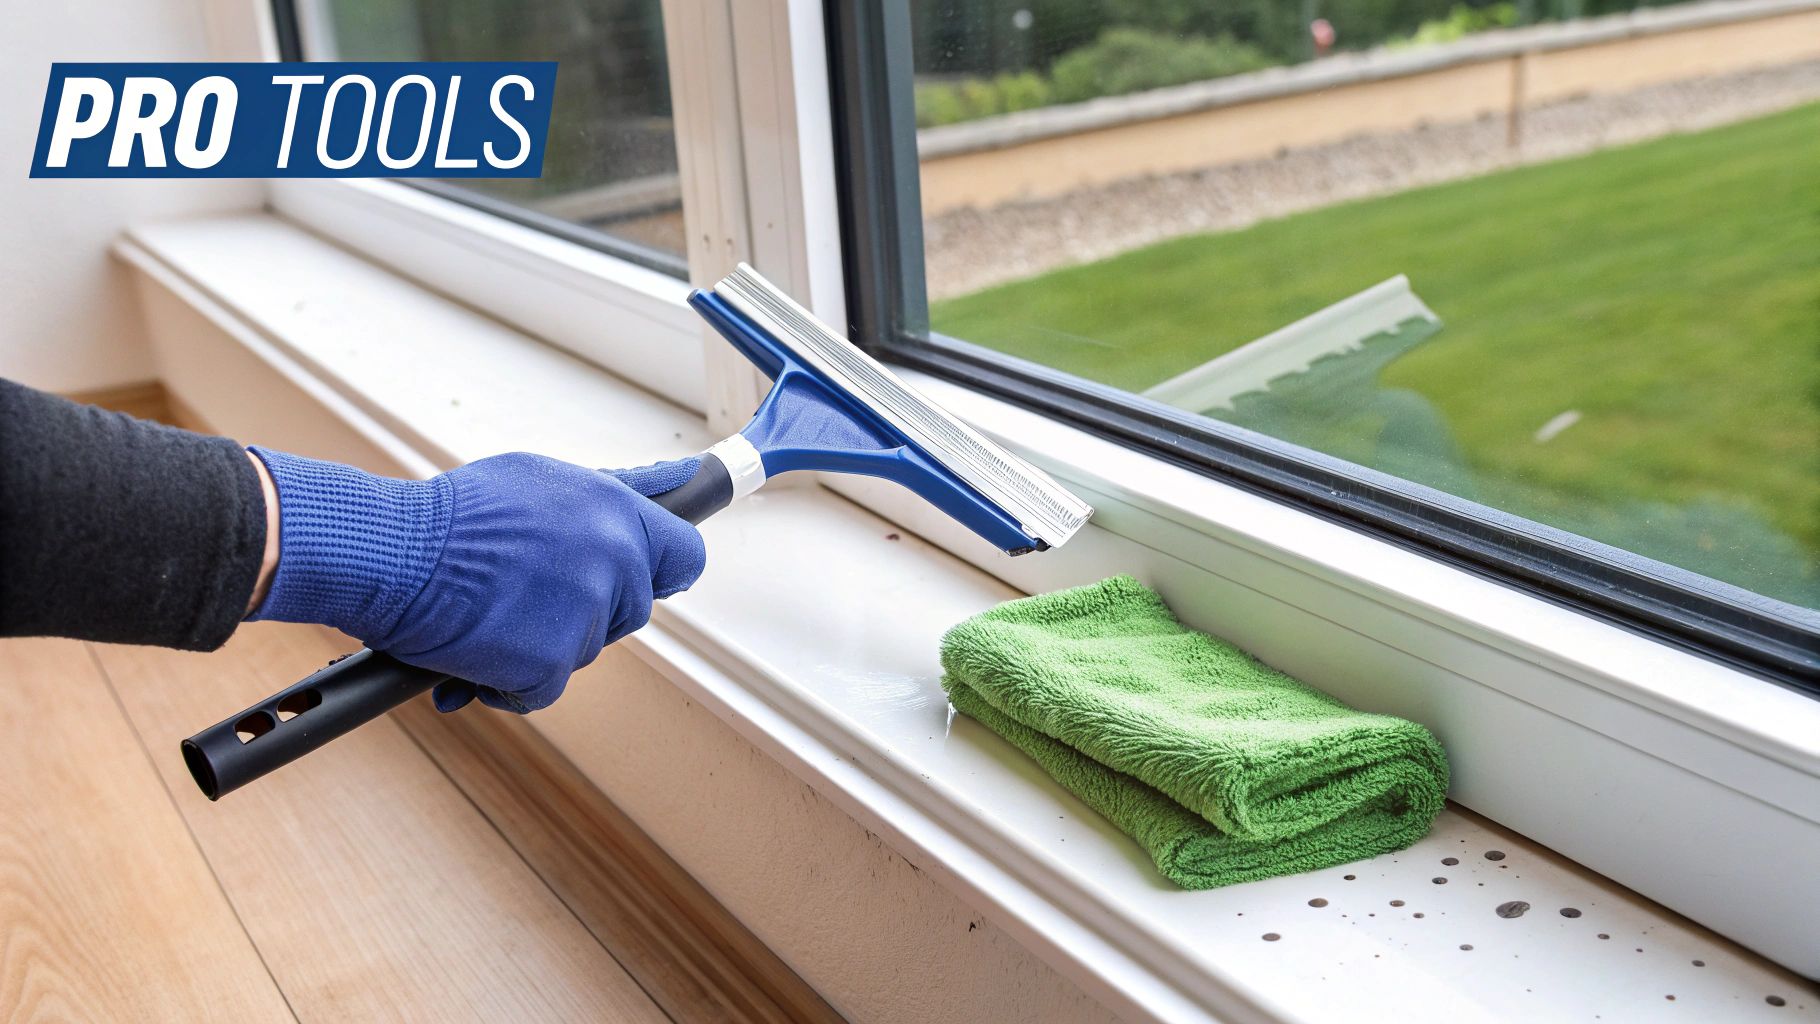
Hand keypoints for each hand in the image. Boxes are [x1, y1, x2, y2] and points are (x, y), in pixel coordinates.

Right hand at [247, 450, 705, 712]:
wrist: (391, 553)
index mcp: (614, 509)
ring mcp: (586, 612)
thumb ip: (618, 489)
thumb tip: (686, 474)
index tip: (642, 580)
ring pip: (585, 650)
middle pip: (632, 611)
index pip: (685, 554)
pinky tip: (475, 657)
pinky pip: (543, 690)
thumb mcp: (543, 481)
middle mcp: (612, 557)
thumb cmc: (457, 517)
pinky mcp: (550, 661)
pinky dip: (508, 685)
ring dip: (542, 645)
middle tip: (529, 596)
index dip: (662, 572)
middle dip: (589, 612)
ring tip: (490, 615)